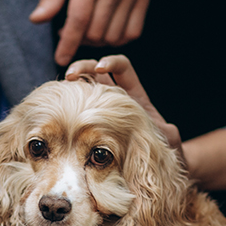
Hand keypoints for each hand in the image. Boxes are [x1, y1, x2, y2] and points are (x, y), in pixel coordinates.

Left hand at [31, 0, 149, 65]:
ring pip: (113, 36)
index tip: (60, 59)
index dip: (68, 44)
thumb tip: (36, 20)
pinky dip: (118, 38)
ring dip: (98, 41)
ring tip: (88, 29)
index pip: (78, 21)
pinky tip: (107, 29)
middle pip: (95, 32)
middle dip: (80, 40)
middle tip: (71, 31)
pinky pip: (132, 32)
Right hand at [66, 54, 180, 149]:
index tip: (100, 68)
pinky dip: (68, 106)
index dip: (111, 62)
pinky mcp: (91, 125)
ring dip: (72, 84)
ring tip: (61, 88)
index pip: (123, 67)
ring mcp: (102, 111)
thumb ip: (166, 131)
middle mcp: (116, 99)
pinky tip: (58, 109)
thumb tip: (165, 130)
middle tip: (71, 75)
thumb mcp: (167, 138)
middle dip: (84, 67)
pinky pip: (78, 110)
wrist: (152, 163)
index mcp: (134, 95)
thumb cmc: (161, 148)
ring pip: (85, 89)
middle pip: (97, 72)